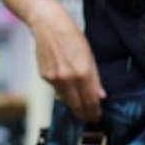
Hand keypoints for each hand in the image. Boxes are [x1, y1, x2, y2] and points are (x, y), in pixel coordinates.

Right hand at [28, 5, 105, 122]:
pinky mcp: (44, 76)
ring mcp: (53, 79)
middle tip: (90, 120)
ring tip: (80, 107)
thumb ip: (94, 78)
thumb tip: (100, 96)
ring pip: (66, 99)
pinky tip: (66, 82)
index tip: (97, 117)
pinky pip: (57, 89)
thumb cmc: (71, 36)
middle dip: (84, 114)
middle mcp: (67, 78)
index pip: (90, 100)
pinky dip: (63, 89)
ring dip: (74, 104)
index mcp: (82, 72)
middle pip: (77, 105)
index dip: (94, 111)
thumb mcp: (89, 55)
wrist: (47, 24)